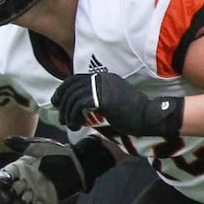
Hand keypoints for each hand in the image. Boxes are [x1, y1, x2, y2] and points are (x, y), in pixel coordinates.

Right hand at [0, 135, 115, 203]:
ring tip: (26, 200)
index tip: (6, 182)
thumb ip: (23, 145)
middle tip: (13, 194)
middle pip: (5, 195)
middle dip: (6, 196)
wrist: (79, 166)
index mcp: (18, 170)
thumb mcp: (41, 146)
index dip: (1, 180)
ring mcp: (31, 195)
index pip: (3, 177)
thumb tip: (5, 141)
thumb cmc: (60, 153)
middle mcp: (22, 183)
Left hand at [52, 71, 182, 137]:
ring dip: (67, 113)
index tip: (56, 102)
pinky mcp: (102, 98)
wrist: (148, 117)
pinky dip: (74, 117)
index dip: (62, 90)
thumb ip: (94, 99)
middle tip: (61, 118)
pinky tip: (76, 126)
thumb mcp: (110, 102)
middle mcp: (101, 79)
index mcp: (104, 78)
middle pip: (71, 87)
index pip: (75, 79)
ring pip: (73, 97)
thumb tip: (73, 106)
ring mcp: (102, 87)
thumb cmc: (130, 114)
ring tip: (70, 125)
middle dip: (62, 103)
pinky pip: (78, 106)